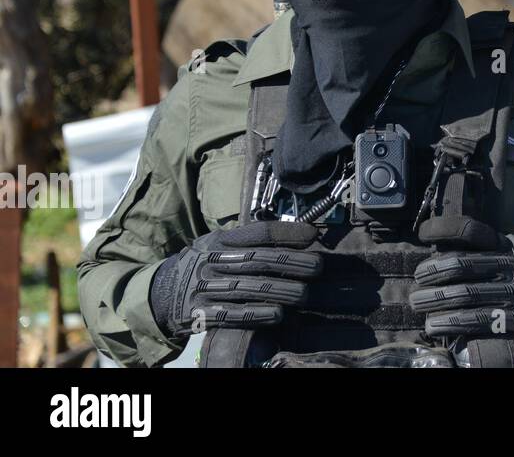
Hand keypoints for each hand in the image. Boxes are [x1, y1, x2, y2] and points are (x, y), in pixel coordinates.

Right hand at [149, 221, 322, 338]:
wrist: (162, 293)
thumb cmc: (205, 266)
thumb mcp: (220, 245)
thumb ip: (252, 240)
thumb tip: (298, 235)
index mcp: (220, 241)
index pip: (257, 233)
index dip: (286, 233)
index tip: (312, 236)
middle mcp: (212, 262)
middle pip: (257, 260)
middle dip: (292, 263)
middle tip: (317, 267)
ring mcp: (205, 288)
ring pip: (248, 288)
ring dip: (281, 290)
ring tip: (304, 293)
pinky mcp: (201, 314)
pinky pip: (232, 314)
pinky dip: (257, 314)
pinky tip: (278, 314)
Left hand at [410, 217, 513, 339]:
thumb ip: (492, 243)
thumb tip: (452, 239)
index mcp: (509, 249)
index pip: (470, 246)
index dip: (442, 252)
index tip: (421, 261)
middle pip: (465, 274)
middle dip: (435, 283)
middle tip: (415, 292)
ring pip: (471, 300)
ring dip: (441, 307)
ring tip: (421, 312)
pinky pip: (486, 323)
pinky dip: (460, 325)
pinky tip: (441, 327)